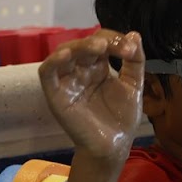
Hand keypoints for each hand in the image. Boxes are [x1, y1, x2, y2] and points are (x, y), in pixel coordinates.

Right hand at [38, 30, 143, 164]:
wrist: (114, 146)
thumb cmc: (121, 119)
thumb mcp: (134, 86)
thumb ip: (135, 62)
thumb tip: (134, 34)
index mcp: (98, 67)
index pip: (101, 42)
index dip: (115, 40)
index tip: (131, 50)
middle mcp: (81, 70)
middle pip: (83, 45)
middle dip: (99, 41)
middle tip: (112, 46)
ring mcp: (67, 81)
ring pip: (64, 53)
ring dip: (79, 46)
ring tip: (98, 46)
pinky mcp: (56, 94)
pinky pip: (47, 72)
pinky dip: (53, 61)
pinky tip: (66, 55)